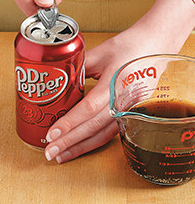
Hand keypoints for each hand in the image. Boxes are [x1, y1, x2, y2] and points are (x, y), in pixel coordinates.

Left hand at [44, 0, 194, 162]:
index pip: (89, 109)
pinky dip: (93, 142)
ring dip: (80, 147)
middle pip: (93, 127)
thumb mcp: (99, 52)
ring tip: (60, 156)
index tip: (52, 133)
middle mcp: (123, 102)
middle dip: (70, 142)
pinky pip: (109, 133)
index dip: (70, 123)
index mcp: (114, 84)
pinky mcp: (129, 114)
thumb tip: (57, 80)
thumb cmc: (127, 47)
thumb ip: (78, 67)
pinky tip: (79, 148)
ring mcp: (128, 110)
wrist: (153, 47)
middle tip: (50, 152)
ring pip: (102, 135)